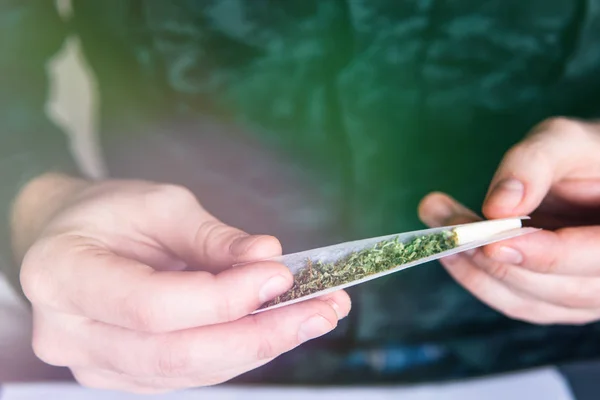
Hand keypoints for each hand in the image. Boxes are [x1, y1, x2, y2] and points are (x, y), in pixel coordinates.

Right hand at [13, 174, 349, 392]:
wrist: (71, 240)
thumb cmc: (110, 212)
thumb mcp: (158, 205)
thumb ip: (211, 237)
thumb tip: (267, 257)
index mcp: (62, 276)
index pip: (152, 306)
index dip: (223, 297)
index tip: (280, 274)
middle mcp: (70, 335)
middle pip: (176, 353)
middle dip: (259, 335)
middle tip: (321, 310)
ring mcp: (97, 365)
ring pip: (191, 370)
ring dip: (262, 346)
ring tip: (316, 316)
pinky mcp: (127, 375)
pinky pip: (192, 373)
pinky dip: (241, 351)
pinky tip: (280, 327)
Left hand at [419, 117, 599, 325]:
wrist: (588, 175)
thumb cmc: (582, 154)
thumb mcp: (563, 142)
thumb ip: (534, 165)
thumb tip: (498, 206)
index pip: (595, 257)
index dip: (543, 255)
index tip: (491, 242)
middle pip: (555, 287)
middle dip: (492, 258)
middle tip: (443, 221)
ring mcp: (588, 297)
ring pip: (528, 301)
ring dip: (475, 269)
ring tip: (437, 229)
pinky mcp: (556, 300)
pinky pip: (515, 302)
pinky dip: (478, 279)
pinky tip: (450, 250)